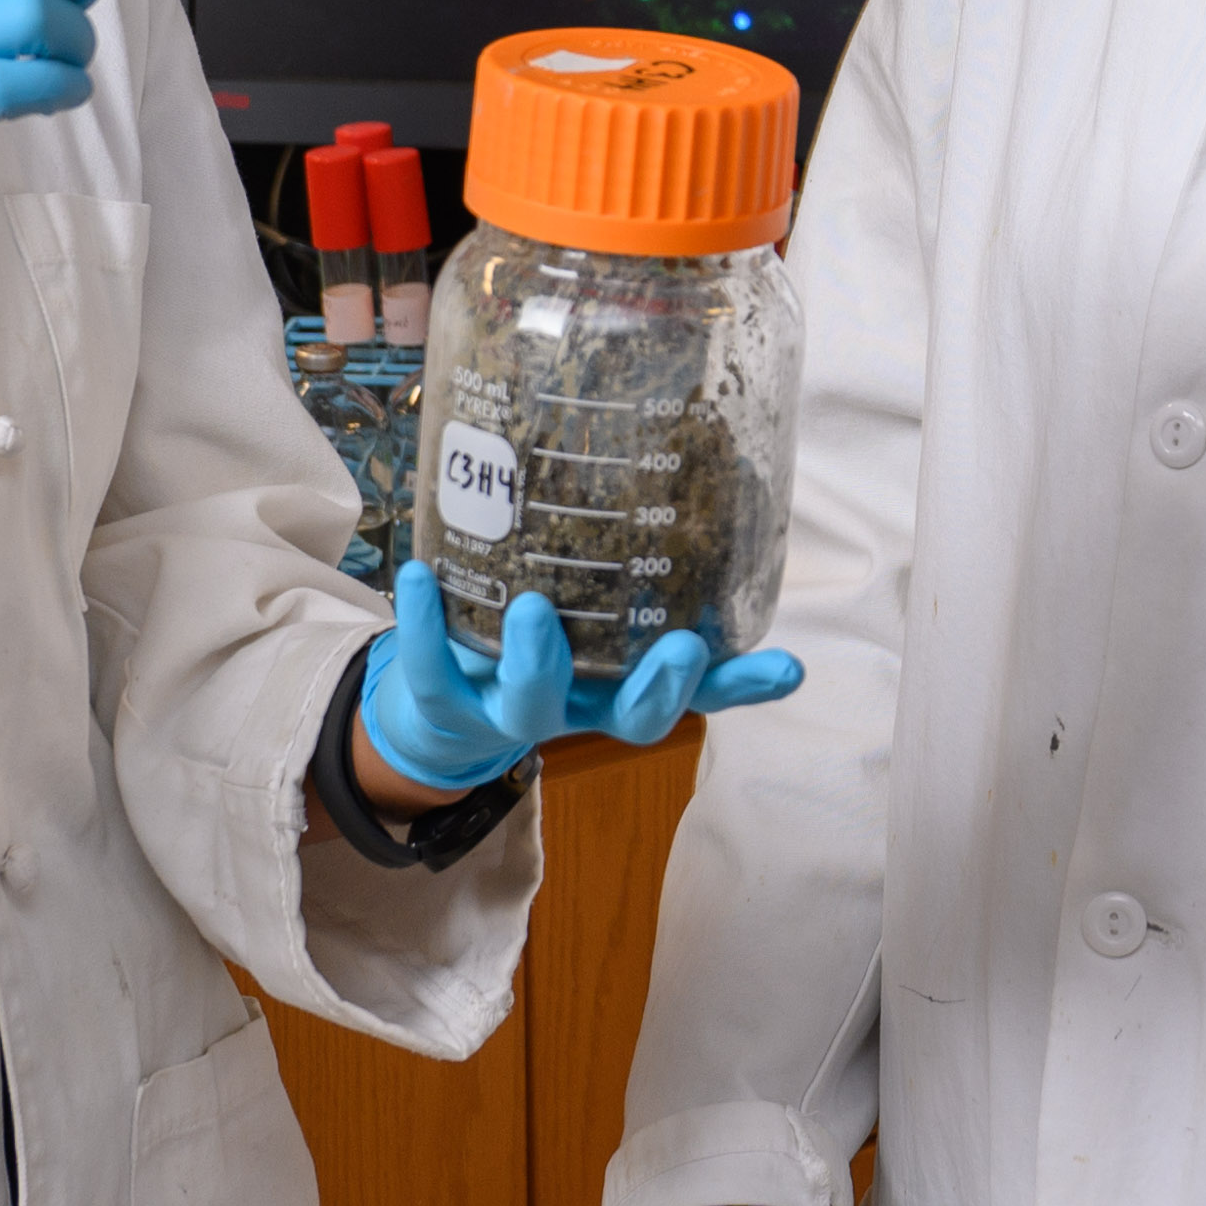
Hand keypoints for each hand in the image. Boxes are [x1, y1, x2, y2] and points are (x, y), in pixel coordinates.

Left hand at [352, 564, 805, 801]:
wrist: (439, 714)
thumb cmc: (536, 643)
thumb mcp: (594, 614)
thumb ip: (643, 566)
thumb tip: (723, 485)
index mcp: (621, 686)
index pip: (698, 693)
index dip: (742, 686)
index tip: (787, 668)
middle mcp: (577, 705)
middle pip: (630, 720)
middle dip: (660, 689)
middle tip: (683, 647)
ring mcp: (510, 711)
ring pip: (531, 705)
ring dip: (536, 662)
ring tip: (532, 609)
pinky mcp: (444, 701)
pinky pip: (431, 670)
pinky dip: (421, 624)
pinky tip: (417, 575)